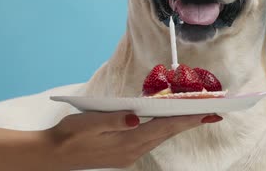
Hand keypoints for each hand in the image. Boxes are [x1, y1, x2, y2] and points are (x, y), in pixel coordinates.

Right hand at [44, 111, 222, 169]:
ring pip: (160, 136)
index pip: (164, 127)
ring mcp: (128, 154)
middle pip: (168, 132)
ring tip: (197, 115)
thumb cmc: (68, 135)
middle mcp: (132, 151)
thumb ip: (113, 120)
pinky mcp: (123, 152)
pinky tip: (167, 121)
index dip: (188, 119)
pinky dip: (163, 128)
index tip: (209, 112)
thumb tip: (134, 117)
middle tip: (213, 111)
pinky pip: (150, 138)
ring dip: (179, 125)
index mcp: (126, 142)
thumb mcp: (88, 123)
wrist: (53, 155)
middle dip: (190, 121)